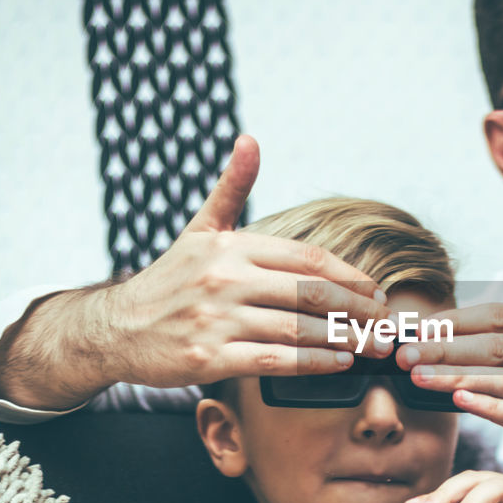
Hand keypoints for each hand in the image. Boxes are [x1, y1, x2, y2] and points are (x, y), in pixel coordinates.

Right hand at [0, 136, 393, 408]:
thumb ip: (231, 188)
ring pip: (298, 329)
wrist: (115, 328)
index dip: (349, 276)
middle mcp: (225, 279)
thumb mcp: (200, 229)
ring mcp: (217, 320)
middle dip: (357, 309)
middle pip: (310, 293)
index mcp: (231, 246)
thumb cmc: (169, 280)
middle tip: (386, 323)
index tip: (376, 291)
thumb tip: (251, 140)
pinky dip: (313, 363)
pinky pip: (275, 360)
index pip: (307, 258)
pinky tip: (339, 363)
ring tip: (372, 345)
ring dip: (344, 339)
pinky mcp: (209, 358)